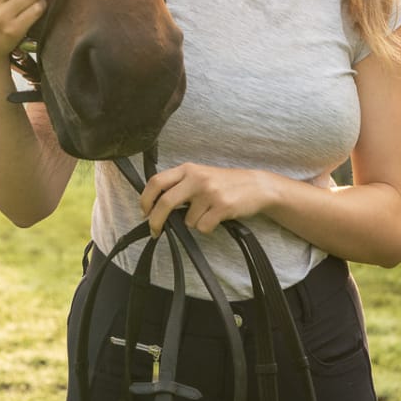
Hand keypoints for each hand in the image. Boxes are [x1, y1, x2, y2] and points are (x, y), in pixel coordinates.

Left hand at [140, 163, 276, 236]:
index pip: (156, 182)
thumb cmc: (225, 184)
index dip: (145, 200)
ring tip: (208, 212)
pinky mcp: (222, 206)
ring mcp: (210, 192)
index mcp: (188, 169)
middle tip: (155, 231)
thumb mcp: (200, 176)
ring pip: (187, 220)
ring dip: (195, 223)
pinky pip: (203, 227)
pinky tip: (218, 217)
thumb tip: (155, 207)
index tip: (144, 213)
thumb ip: (179, 186)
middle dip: (156, 221)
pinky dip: (208, 227)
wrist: (257, 186)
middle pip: (165, 202)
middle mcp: (197, 178)